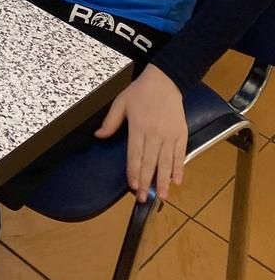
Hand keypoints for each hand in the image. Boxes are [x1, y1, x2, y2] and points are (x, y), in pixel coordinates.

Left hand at [95, 64, 186, 202]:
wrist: (165, 80)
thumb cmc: (140, 92)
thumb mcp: (121, 102)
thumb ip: (111, 121)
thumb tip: (98, 136)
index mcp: (138, 127)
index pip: (135, 154)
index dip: (134, 171)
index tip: (132, 186)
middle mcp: (155, 133)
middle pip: (150, 162)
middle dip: (147, 182)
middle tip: (144, 199)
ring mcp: (170, 134)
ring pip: (167, 161)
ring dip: (164, 181)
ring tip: (163, 197)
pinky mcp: (182, 133)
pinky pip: (181, 153)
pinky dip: (179, 168)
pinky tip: (177, 181)